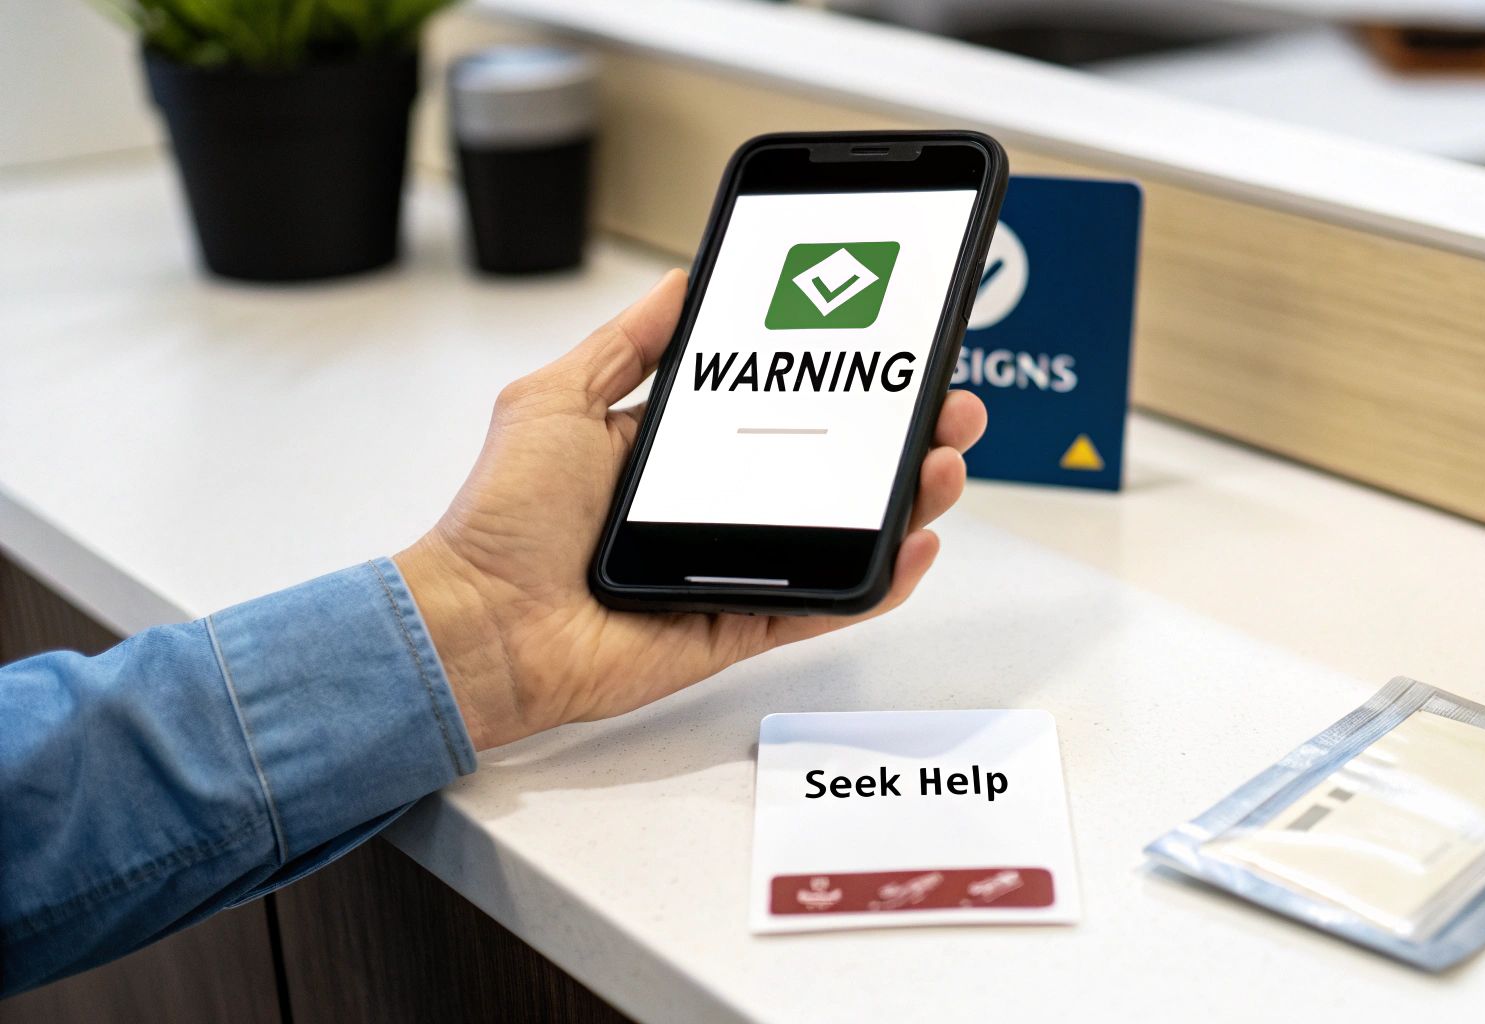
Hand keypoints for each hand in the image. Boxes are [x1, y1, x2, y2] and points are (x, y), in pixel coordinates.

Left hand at [395, 270, 986, 750]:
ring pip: (843, 533)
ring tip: (943, 462)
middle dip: (899, 434)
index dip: (842, 382)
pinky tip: (914, 544)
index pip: (783, 408)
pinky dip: (876, 580)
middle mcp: (715, 506)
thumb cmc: (501, 519)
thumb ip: (628, 342)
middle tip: (945, 403)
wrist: (479, 624)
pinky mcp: (741, 624)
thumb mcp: (559, 396)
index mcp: (677, 450)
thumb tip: (683, 281)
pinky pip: (824, 604)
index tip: (892, 347)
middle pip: (832, 467)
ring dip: (905, 498)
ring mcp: (735, 566)